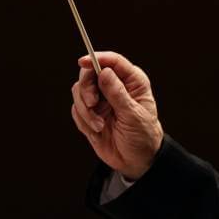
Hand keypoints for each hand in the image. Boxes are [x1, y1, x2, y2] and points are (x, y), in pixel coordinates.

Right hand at [70, 51, 162, 179]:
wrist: (136, 160)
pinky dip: (83, 121)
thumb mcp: (133, 115)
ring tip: (99, 125)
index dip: (97, 58)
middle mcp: (114, 86)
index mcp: (132, 81)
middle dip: (87, 89)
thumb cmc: (142, 136)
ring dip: (85, 111)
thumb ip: (118, 94)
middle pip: (89, 73)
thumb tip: (104, 72)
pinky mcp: (90, 113)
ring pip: (79, 91)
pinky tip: (97, 131)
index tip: (83, 62)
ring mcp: (101, 99)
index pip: (112, 61)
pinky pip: (76, 110)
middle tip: (92, 104)